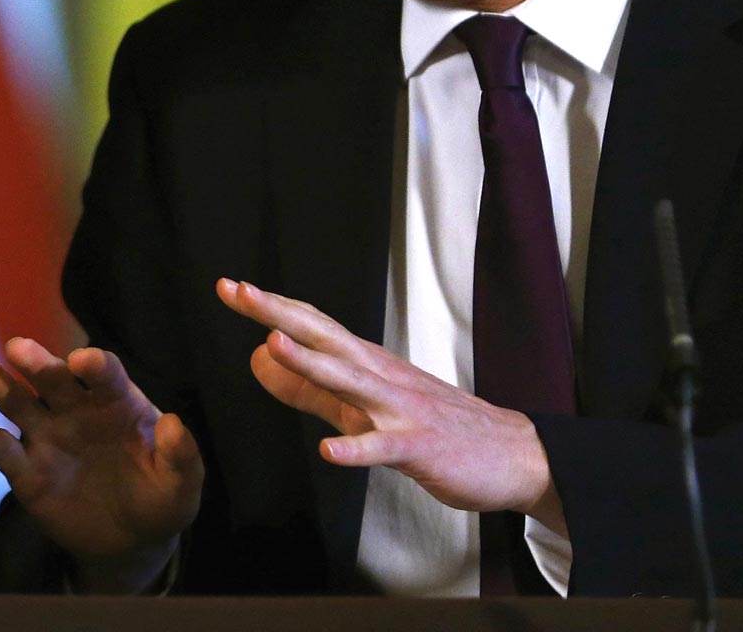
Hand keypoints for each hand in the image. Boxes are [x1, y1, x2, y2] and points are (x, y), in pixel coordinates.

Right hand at [0, 337, 202, 591]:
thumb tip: (173, 423)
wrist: (129, 541)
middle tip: (17, 348)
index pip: (105, 375)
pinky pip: (3, 451)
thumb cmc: (160, 499)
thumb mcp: (182, 486)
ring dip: (1, 387)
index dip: (94, 366)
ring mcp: (48, 437)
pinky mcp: (26, 471)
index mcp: (117, 402)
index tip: (82, 361)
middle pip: (53, 379)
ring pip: (20, 405)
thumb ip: (181, 456)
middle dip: (36, 362)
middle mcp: (77, 409)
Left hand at [218, 279, 563, 530]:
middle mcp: (379, 376)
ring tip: (270, 342)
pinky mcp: (419, 447)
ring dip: (309, 362)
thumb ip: (309, 388)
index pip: (311, 324)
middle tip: (236, 289)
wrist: (513, 454)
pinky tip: (329, 452)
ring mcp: (400, 409)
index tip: (229, 287)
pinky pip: (383, 448)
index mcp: (366, 363)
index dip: (270, 306)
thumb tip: (258, 361)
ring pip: (349, 381)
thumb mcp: (362, 405)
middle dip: (277, 313)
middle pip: (322, 336)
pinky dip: (356, 449)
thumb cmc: (435, 426)